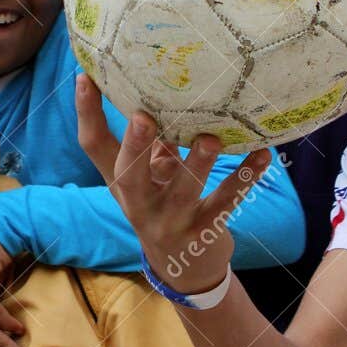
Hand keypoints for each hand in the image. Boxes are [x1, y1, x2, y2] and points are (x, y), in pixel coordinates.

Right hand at [74, 74, 267, 293]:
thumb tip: (159, 88)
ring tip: (211, 139)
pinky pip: (225, 202)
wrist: (184, 269)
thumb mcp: (149, 177)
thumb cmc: (164, 205)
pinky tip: (262, 155)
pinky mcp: (202, 232)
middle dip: (135, 145)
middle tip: (143, 117)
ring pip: (183, 192)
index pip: (93, 146)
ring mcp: (170, 221)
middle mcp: (139, 202)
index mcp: (121, 181)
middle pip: (128, 174)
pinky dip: (245, 177)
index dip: (86, 113)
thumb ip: (152, 142)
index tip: (84, 77)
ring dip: (198, 163)